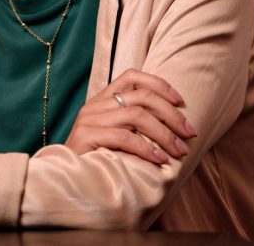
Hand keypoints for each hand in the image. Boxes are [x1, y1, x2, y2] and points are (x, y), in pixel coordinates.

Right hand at [64, 68, 196, 163]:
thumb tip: (174, 125)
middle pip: (142, 97)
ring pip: (137, 115)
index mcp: (103, 99)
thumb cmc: (96, 157)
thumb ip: (133, 123)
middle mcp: (96, 104)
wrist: (63, 176)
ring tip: (179, 150)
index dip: (159, 84)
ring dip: (165, 134)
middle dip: (172, 115)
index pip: (132, 77)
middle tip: (190, 133)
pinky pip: (124, 137)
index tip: (181, 101)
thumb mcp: (115, 134)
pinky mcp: (87, 136)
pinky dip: (147, 148)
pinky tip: (159, 159)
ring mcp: (90, 119)